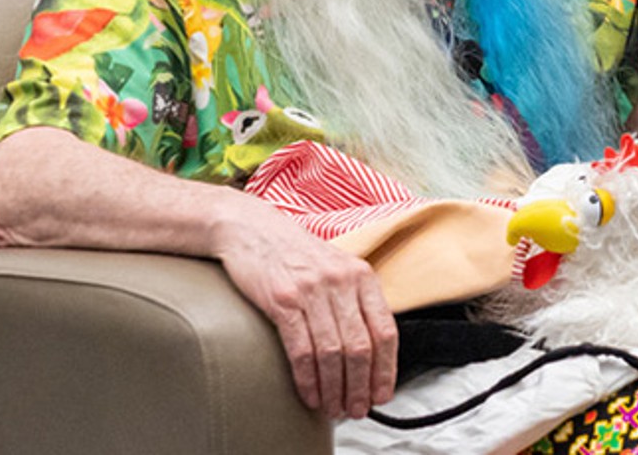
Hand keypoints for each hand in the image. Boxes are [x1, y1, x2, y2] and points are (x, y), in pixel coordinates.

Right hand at [214, 202, 397, 420]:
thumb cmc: (293, 253)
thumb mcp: (336, 268)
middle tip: (356, 409)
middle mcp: (341, 281)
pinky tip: (309, 393)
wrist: (251, 229)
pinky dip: (308, 378)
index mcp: (361, 275)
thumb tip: (371, 349)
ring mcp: (312, 290)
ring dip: (334, 389)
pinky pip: (301, 349)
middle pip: (361, 347)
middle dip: (360, 387)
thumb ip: (355, 301)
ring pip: (333, 352)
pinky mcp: (282, 299)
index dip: (386, 369)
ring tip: (333, 408)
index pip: (386, 330)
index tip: (382, 393)